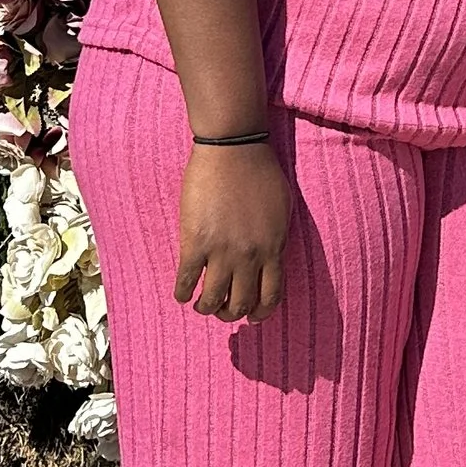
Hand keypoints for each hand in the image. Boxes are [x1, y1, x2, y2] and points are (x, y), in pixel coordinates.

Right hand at [174, 137, 289, 321]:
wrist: (233, 149)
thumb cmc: (261, 172)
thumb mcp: (283, 209)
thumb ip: (279, 239)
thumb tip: (273, 260)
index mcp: (274, 248)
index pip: (270, 295)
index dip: (260, 312)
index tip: (252, 317)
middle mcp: (250, 256)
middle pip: (241, 303)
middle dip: (231, 313)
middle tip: (223, 310)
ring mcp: (222, 251)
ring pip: (213, 299)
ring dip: (206, 308)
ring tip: (202, 305)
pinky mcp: (195, 242)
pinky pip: (187, 281)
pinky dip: (183, 293)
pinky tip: (182, 294)